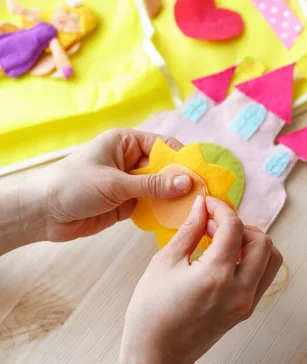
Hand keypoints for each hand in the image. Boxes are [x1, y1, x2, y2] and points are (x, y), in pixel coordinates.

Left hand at [41, 129, 192, 241]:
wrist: (42, 213)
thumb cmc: (73, 186)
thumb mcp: (115, 183)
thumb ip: (152, 185)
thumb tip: (188, 182)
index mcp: (126, 142)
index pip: (163, 146)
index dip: (181, 160)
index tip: (200, 175)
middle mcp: (130, 160)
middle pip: (165, 168)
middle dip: (182, 182)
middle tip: (203, 196)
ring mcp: (130, 183)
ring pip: (161, 188)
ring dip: (174, 198)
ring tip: (195, 209)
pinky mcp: (127, 203)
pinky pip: (152, 204)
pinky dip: (163, 211)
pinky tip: (177, 218)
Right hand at [118, 196, 282, 363]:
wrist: (158, 355)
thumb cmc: (152, 313)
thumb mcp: (164, 263)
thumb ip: (188, 231)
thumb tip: (201, 206)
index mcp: (216, 275)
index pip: (234, 228)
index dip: (221, 209)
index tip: (208, 204)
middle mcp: (239, 290)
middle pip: (263, 241)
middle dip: (242, 226)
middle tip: (215, 225)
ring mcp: (246, 302)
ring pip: (271, 259)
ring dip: (252, 243)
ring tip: (224, 242)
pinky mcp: (246, 310)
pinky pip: (262, 276)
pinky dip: (252, 260)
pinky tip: (226, 258)